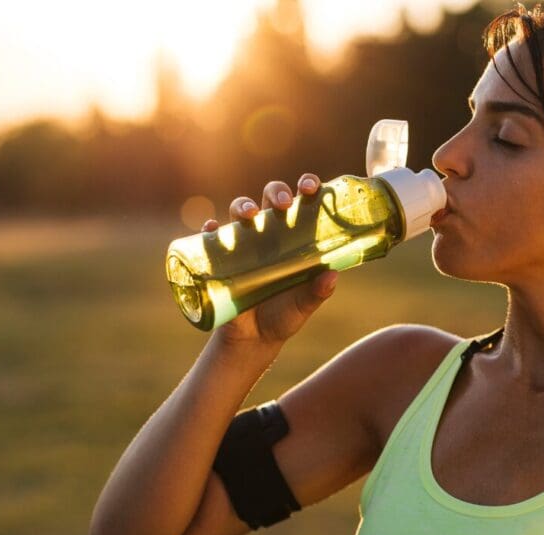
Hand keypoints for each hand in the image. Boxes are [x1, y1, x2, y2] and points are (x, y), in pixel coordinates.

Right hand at [201, 173, 337, 346]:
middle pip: (271, 198)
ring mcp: (244, 242)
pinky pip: (211, 236)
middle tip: (283, 204)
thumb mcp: (303, 306)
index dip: (306, 187)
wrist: (254, 339)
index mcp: (296, 237)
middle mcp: (271, 234)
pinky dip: (210, 228)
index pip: (303, 203)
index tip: (309, 187)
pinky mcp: (222, 257)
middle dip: (276, 192)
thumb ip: (317, 292)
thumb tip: (332, 276)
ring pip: (241, 210)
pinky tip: (212, 228)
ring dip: (243, 205)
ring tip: (250, 214)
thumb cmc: (284, 315)